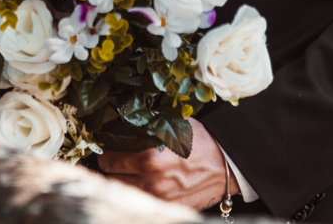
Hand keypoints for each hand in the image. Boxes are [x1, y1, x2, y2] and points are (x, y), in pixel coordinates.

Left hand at [97, 118, 235, 210]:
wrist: (226, 164)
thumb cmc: (199, 141)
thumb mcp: (169, 126)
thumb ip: (142, 129)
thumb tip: (117, 124)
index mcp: (148, 159)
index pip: (107, 160)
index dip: (107, 151)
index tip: (110, 147)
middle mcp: (150, 182)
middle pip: (111, 179)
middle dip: (112, 167)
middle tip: (118, 158)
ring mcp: (159, 199)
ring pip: (124, 192)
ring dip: (124, 181)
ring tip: (131, 170)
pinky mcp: (167, 208)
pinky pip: (142, 200)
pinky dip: (140, 191)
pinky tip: (147, 181)